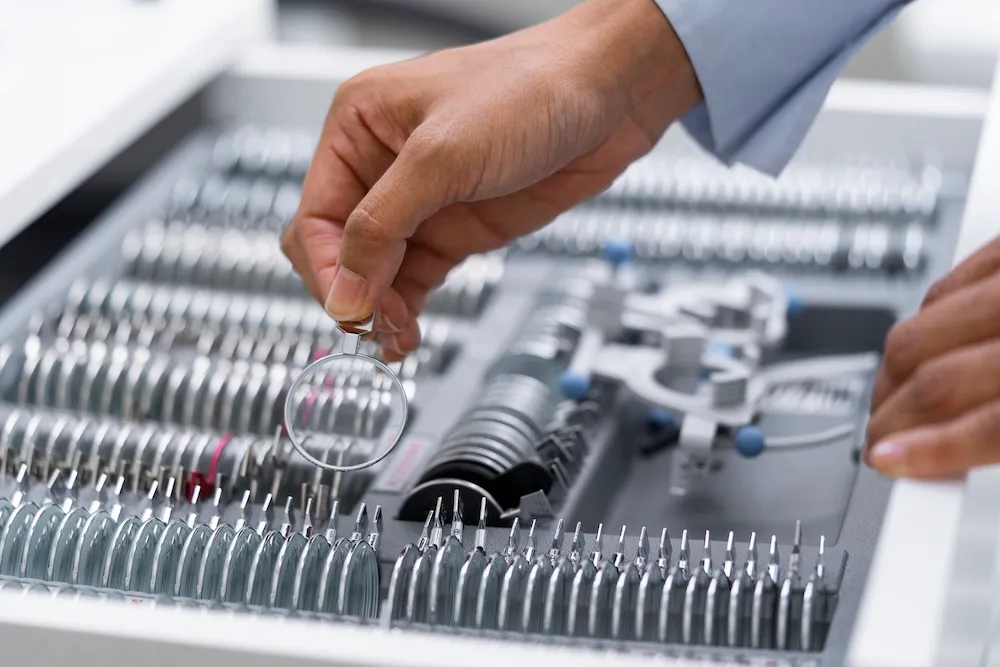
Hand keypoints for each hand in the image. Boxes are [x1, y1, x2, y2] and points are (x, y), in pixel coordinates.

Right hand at [281, 0, 699, 360]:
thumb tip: (345, 290)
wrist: (607, 95)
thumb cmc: (529, 88)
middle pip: (337, 251)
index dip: (327, 270)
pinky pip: (411, 280)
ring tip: (396, 340)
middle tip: (377, 325)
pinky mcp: (454, 230)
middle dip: (352, 292)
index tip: (351, 309)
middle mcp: (380, 167)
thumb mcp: (444, 154)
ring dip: (378, 310)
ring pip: (373, 273)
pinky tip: (407, 333)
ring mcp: (419, 203)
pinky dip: (405, 309)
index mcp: (357, 128)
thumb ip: (384, 224)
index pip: (315, 217)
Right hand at [866, 235, 999, 477]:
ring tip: (895, 402)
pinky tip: (923, 351)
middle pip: (933, 378)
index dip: (929, 454)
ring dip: (891, 378)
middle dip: (893, 421)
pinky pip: (935, 291)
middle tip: (880, 446)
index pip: (986, 425)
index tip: (891, 466)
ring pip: (915, 333)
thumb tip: (939, 461)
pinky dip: (917, 328)